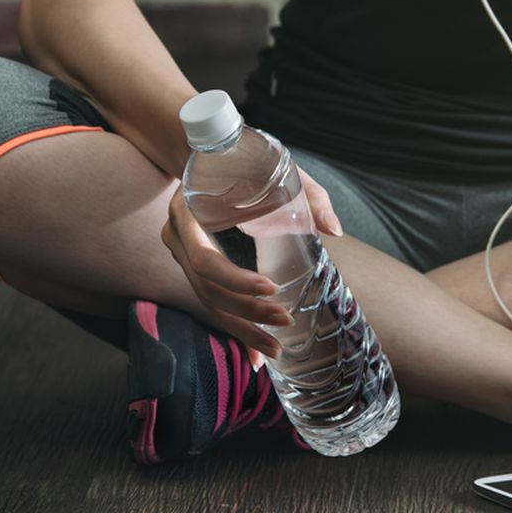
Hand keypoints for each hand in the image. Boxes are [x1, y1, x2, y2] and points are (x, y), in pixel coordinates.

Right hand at [160, 168, 342, 362]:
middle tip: (284, 322)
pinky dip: (236, 329)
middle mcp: (177, 237)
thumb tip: (334, 229)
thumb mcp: (278, 167)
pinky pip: (212, 302)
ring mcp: (181, 255)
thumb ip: (309, 195)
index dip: (235, 279)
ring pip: (208, 302)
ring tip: (276, 350)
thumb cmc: (245, 159)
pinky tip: (257, 358)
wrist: (206, 154)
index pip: (204, 258)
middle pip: (207, 289)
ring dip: (242, 329)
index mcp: (187, 211)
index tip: (271, 287)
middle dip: (246, 312)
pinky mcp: (194, 268)